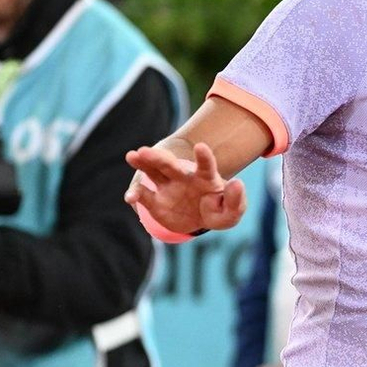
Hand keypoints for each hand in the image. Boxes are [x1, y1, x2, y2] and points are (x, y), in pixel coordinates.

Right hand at [124, 142, 246, 233]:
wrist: (199, 219)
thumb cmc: (218, 211)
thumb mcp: (231, 212)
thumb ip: (235, 201)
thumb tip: (236, 183)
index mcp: (204, 178)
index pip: (205, 166)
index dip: (204, 157)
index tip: (200, 147)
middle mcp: (183, 177)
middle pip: (169, 164)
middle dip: (158, 157)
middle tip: (145, 150)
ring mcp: (167, 187)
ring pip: (152, 172)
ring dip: (142, 164)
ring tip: (132, 156)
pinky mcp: (155, 201)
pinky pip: (143, 196)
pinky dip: (135, 195)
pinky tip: (130, 198)